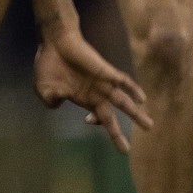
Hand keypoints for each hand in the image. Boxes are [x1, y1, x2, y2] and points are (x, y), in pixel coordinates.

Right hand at [33, 27, 152, 152]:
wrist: (54, 43)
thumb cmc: (48, 64)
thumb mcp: (43, 88)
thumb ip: (49, 100)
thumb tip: (56, 105)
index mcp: (83, 99)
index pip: (97, 117)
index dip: (97, 124)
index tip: (88, 122)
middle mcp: (96, 93)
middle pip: (111, 116)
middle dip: (117, 133)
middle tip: (125, 149)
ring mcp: (102, 83)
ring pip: (123, 102)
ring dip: (136, 114)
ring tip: (149, 127)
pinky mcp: (106, 71)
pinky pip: (123, 81)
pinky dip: (133, 89)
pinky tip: (142, 99)